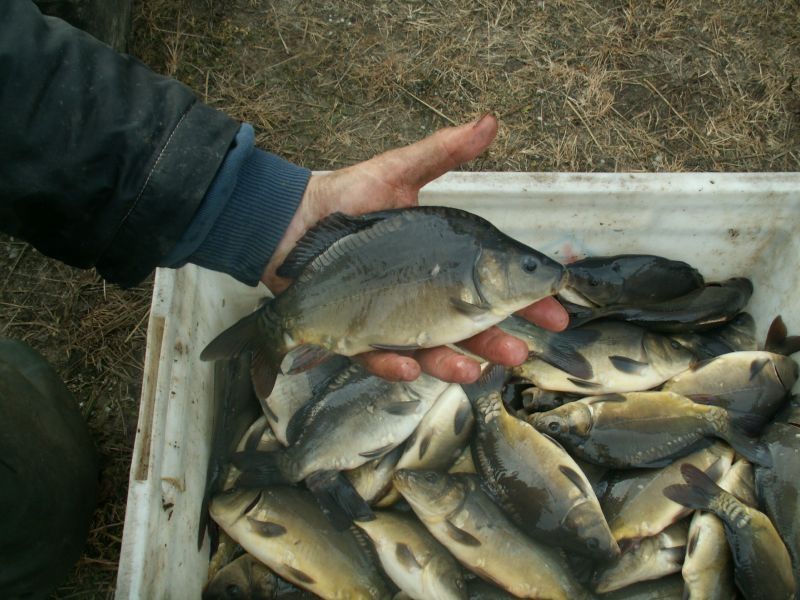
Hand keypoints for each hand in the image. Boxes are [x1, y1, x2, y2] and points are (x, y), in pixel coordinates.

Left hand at [261, 114, 567, 383]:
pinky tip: (409, 366)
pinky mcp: (354, 334)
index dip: (526, 299)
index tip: (556, 308)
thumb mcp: (397, 172)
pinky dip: (394, 363)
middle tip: (521, 351)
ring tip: (476, 367)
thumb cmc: (346, 197)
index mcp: (440, 263)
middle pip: (466, 325)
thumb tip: (489, 120)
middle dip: (496, 341)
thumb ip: (442, 152)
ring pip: (428, 349)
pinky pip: (378, 356)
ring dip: (454, 361)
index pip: (492, 285)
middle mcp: (420, 293)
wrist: (290, 222)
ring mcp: (389, 317)